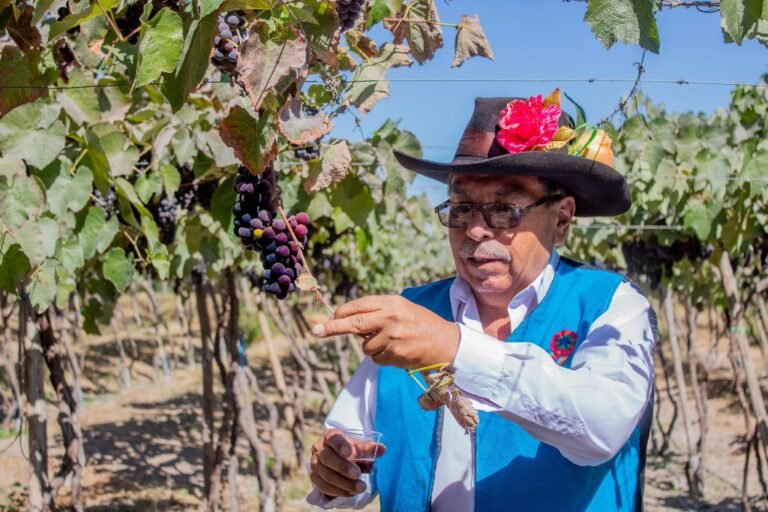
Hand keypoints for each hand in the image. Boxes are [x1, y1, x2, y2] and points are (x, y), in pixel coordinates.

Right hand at [309, 429, 385, 497]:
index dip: (340, 445)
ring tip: (360, 487)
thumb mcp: (358, 445)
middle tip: (357, 474)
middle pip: (328, 458)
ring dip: (343, 483)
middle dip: (343, 467)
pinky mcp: (314, 477)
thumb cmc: (349, 448)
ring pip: (326, 475)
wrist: (336, 456)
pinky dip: (338, 491)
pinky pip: (324, 486)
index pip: (332, 438)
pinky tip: (351, 492)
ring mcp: (314, 463)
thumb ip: (368, 448)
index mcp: (330, 436)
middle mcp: (319, 448)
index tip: (349, 452)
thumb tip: (382, 449)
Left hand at [311, 295, 459, 368]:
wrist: (445, 342)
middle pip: (354, 324)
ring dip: (371, 347)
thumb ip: (377, 313)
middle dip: (332, 328)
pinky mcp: (395, 354)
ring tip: (392, 342)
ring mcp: (392, 337)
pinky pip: (376, 358)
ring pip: (365, 346)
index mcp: (391, 303)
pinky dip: (382, 357)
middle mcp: (390, 318)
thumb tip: (348, 321)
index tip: (328, 318)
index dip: (341, 313)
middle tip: (315, 330)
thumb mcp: (401, 309)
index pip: (358, 306)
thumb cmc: (420, 324)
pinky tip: (397, 351)